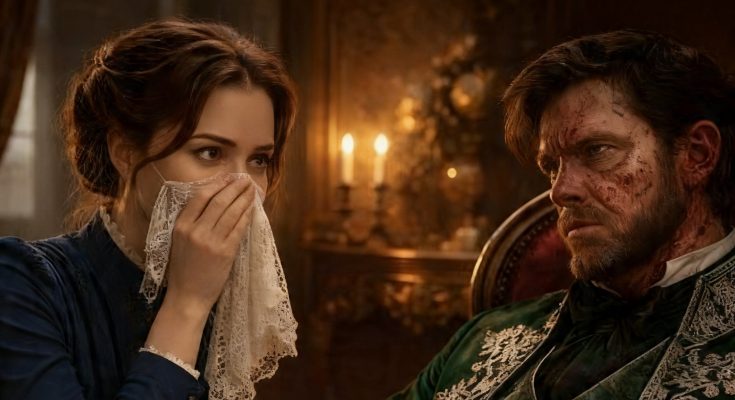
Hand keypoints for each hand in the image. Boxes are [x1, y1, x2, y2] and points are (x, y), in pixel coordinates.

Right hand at [163, 175, 254, 316]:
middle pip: (219, 201)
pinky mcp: (225, 252)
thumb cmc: (183, 269)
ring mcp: (211, 241)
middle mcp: (195, 231)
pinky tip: (252, 208)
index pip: (200, 197)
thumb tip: (213, 200)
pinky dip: (247, 215)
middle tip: (245, 179)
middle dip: (234, 187)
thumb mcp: (179, 241)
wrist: (187, 296)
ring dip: (244, 198)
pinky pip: (239, 228)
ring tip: (252, 189)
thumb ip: (191, 222)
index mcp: (181, 226)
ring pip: (231, 212)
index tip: (228, 177)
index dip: (217, 184)